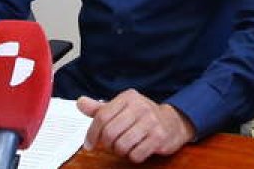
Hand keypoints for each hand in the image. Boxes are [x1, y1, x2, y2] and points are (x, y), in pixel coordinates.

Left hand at [77, 90, 195, 162]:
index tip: (90, 144)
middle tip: (112, 145)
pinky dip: (133, 156)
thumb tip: (80, 102)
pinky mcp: (159, 137)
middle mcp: (140, 106)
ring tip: (126, 146)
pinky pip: (136, 154)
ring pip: (122, 145)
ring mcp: (151, 121)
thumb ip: (100, 109)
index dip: (92, 133)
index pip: (102, 116)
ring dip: (121, 151)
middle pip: (110, 133)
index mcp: (128, 97)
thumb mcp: (122, 108)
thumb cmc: (143, 116)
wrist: (173, 122)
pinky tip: (138, 149)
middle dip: (108, 144)